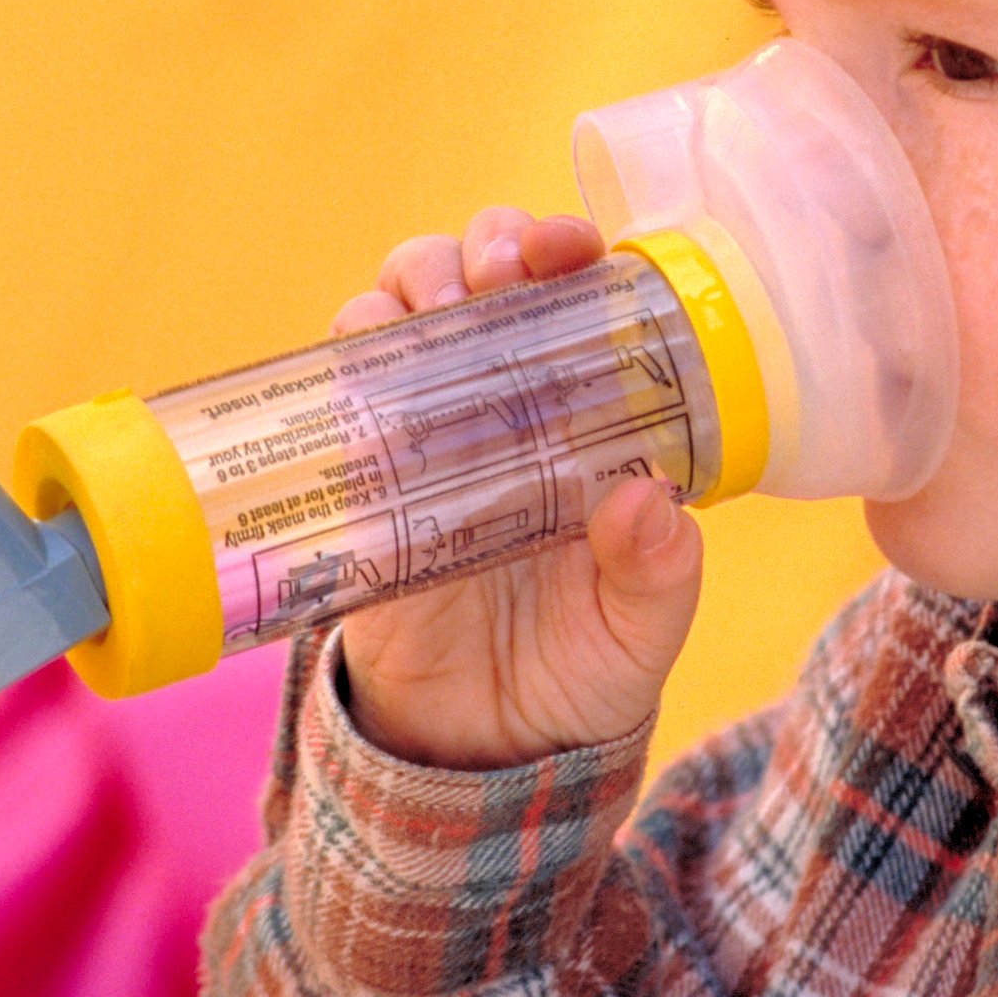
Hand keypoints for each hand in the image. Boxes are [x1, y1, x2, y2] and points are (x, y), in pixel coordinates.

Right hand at [325, 207, 704, 768]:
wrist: (479, 752)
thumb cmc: (580, 669)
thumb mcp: (641, 629)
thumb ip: (657, 570)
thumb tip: (646, 499)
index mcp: (583, 411)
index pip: (574, 294)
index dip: (568, 249)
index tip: (570, 250)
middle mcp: (502, 399)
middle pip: (479, 273)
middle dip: (486, 244)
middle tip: (502, 271)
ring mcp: (424, 428)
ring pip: (401, 307)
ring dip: (414, 281)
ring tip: (440, 307)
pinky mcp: (359, 475)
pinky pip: (340, 391)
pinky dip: (353, 356)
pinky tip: (377, 364)